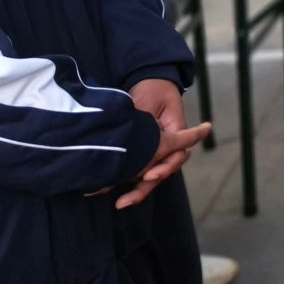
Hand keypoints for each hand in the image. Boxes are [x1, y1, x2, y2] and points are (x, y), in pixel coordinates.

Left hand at [118, 78, 209, 208]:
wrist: (150, 80)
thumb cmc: (153, 88)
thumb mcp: (147, 100)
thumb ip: (138, 120)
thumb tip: (120, 141)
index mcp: (176, 129)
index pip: (178, 153)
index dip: (165, 166)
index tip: (152, 176)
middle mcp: (168, 143)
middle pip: (163, 170)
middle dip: (146, 187)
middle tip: (127, 200)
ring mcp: (156, 149)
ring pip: (150, 174)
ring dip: (137, 190)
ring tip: (120, 203)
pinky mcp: (142, 150)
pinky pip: (138, 169)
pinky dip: (125, 179)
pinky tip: (106, 188)